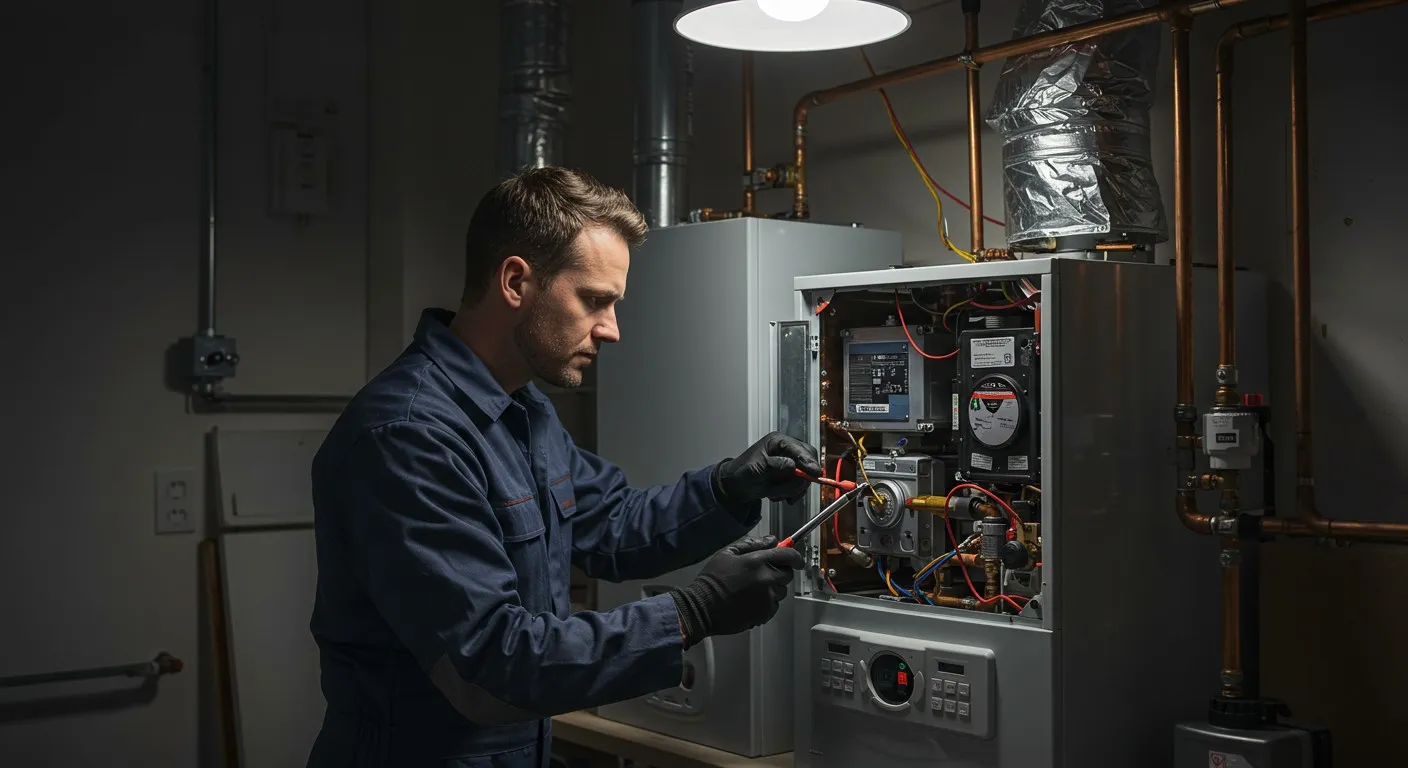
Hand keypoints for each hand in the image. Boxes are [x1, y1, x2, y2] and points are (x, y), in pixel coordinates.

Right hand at [669, 535, 805, 647]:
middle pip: (788, 574)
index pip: (789, 555)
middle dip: (781, 571)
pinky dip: (767, 602)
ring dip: (773, 588)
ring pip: (781, 591)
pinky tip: (750, 601)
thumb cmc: (712, 580)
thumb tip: (772, 540)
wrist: (702, 608)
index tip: (797, 559)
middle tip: (764, 573)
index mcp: (757, 561)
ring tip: (753, 589)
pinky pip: (774, 605)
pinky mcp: (765, 613)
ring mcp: (767, 598)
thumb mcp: (727, 554)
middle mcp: (766, 579)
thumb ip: (752, 544)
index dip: (796, 556)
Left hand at [716, 432, 821, 504]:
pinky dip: (791, 493)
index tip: (815, 473)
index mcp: (778, 442)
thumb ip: (775, 466)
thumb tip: (793, 466)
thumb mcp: (756, 468)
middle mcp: (787, 450)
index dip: (808, 461)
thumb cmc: (742, 473)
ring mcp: (790, 463)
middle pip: (808, 460)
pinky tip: (777, 495)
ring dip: (792, 489)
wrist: (736, 487)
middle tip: (794, 490)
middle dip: (803, 477)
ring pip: (806, 476)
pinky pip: (800, 486)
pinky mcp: (791, 476)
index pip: (800, 449)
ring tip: (774, 493)